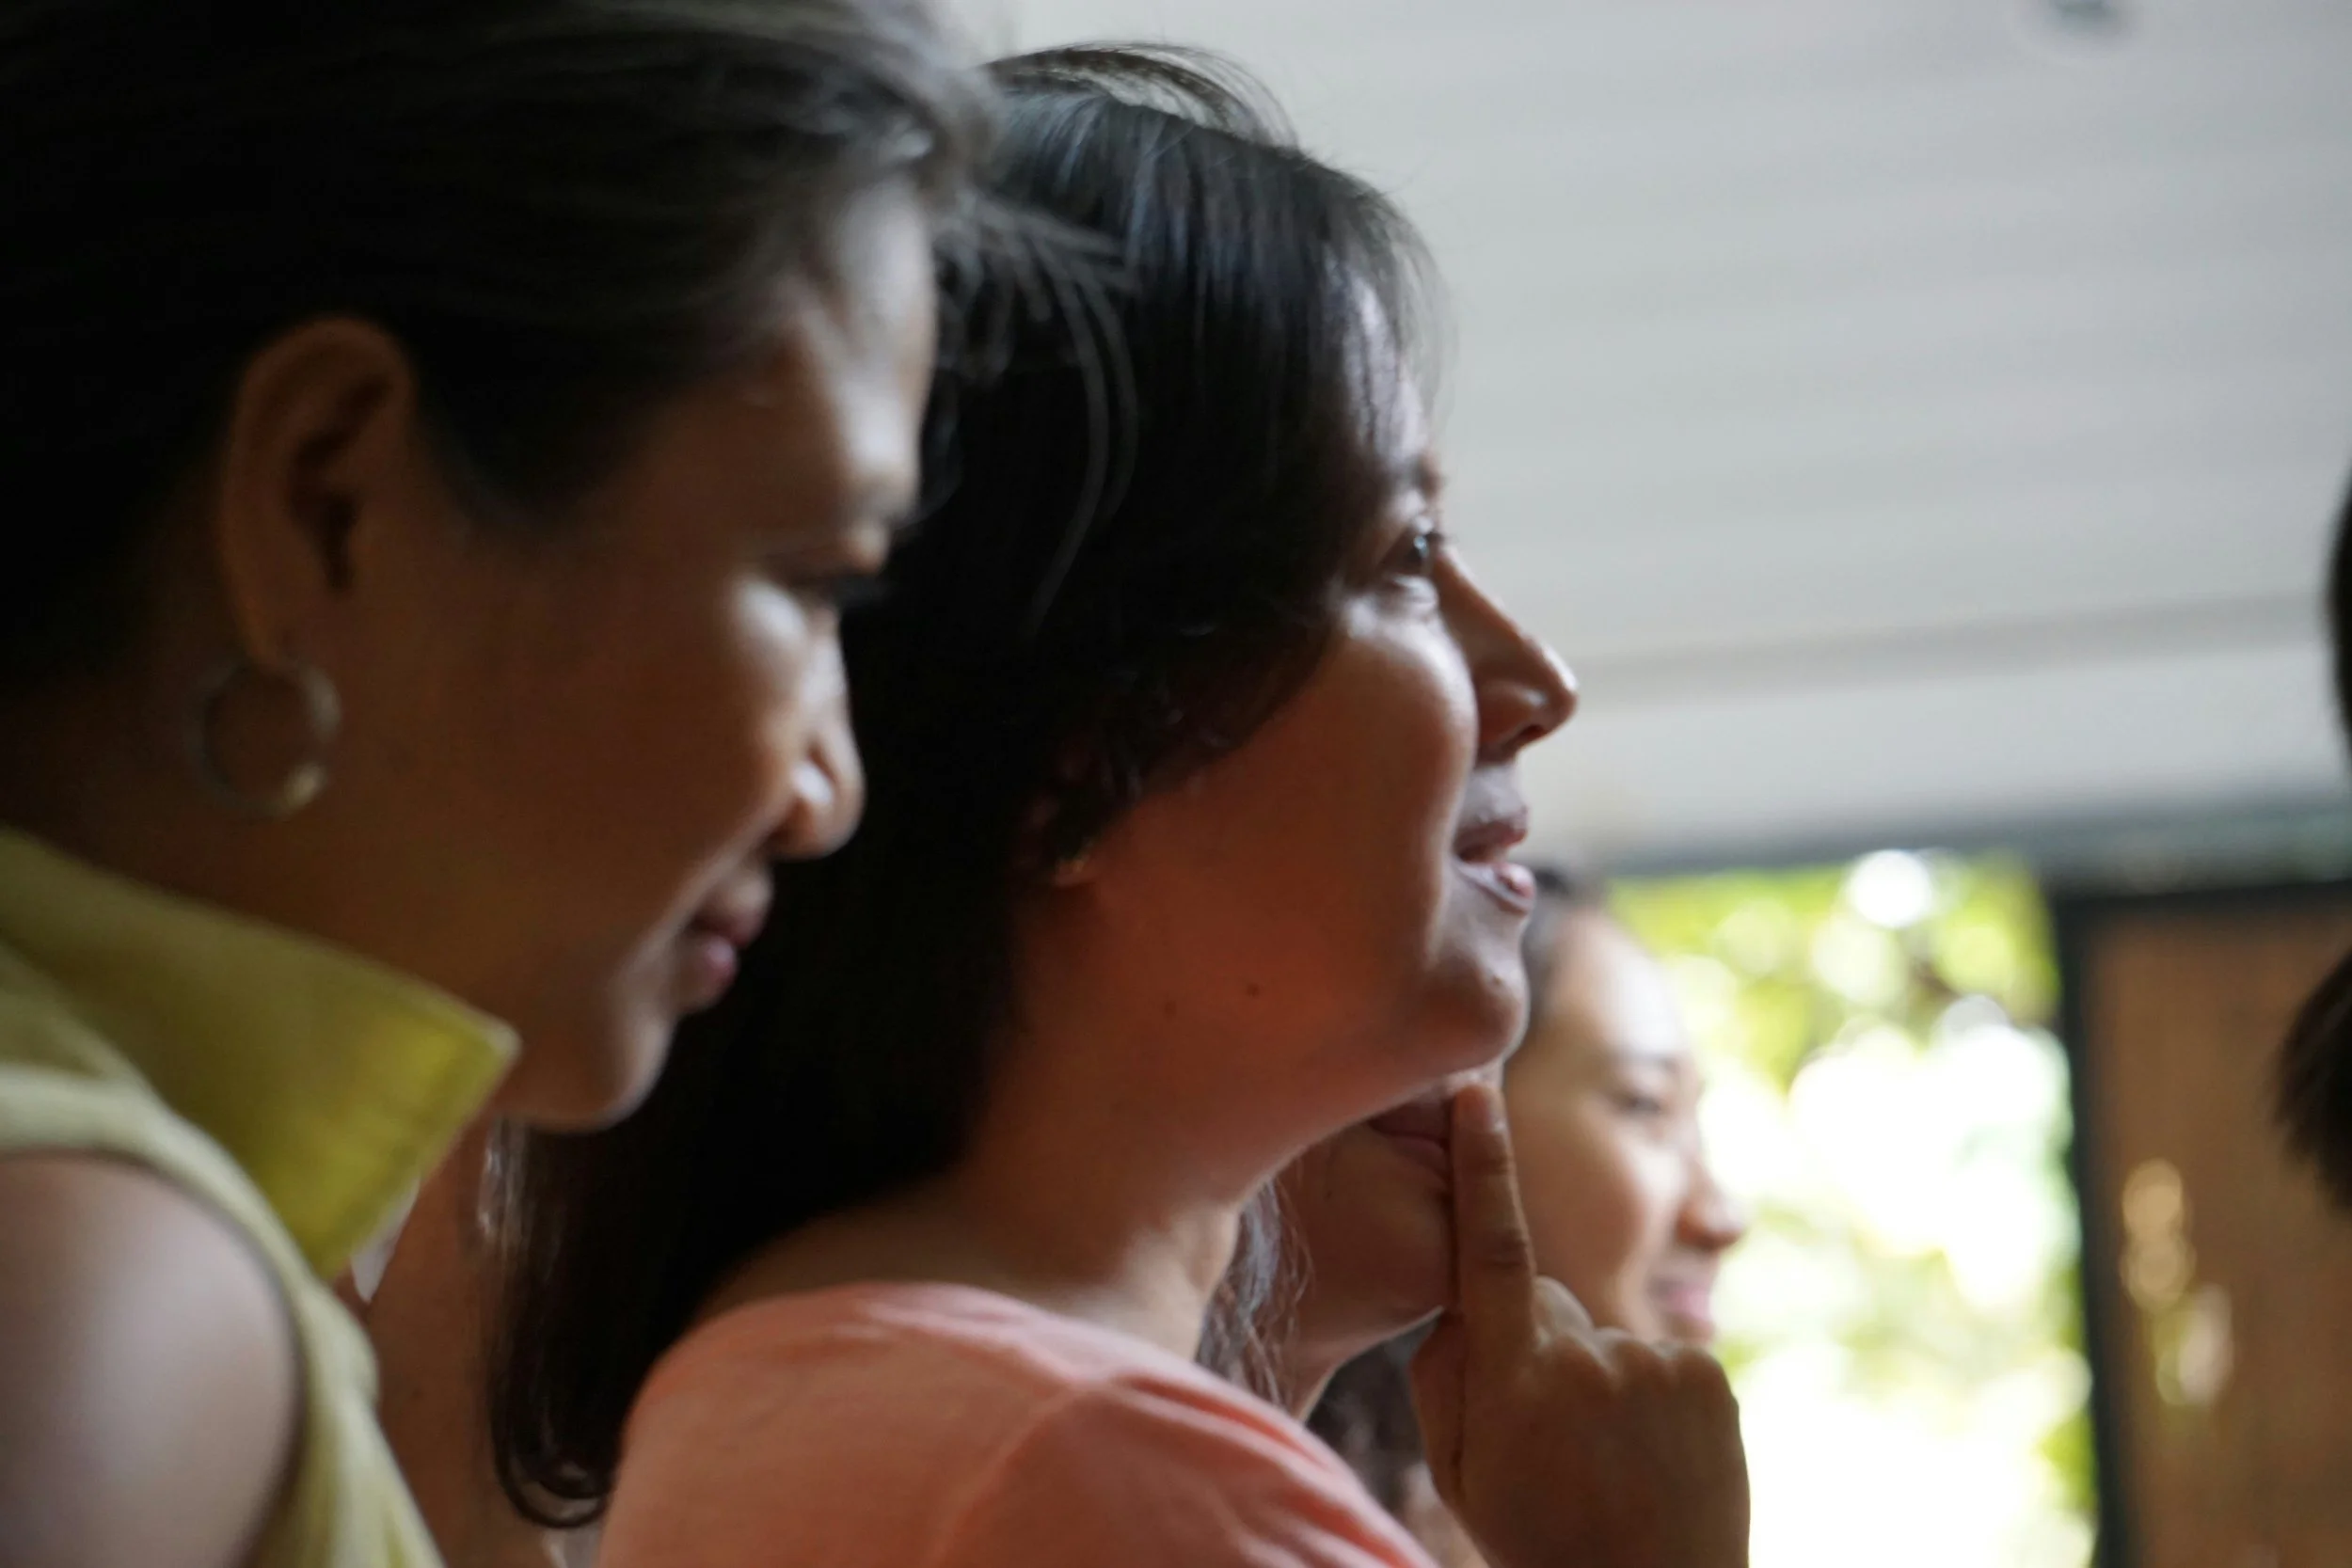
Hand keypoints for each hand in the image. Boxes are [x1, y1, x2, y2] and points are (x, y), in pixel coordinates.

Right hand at [1408, 1083, 1749, 1567]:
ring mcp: (1657, 1363)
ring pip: (1599, 1333)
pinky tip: (1648, 1451)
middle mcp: (1591, 1356)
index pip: (1491, 1250)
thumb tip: (1460, 1304)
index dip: (1482, 1166)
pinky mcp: (1708, 1373)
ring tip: (1603, 1456)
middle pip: (1539, 1300)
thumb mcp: (1458, 1471)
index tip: (1477, 1094)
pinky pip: (1655, 1353)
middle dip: (1531, 1339)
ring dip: (1593, 1375)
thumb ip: (1443, 1374)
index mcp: (1516, 1377)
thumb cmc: (1539, 1539)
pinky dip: (1646, 1389)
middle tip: (1545, 1430)